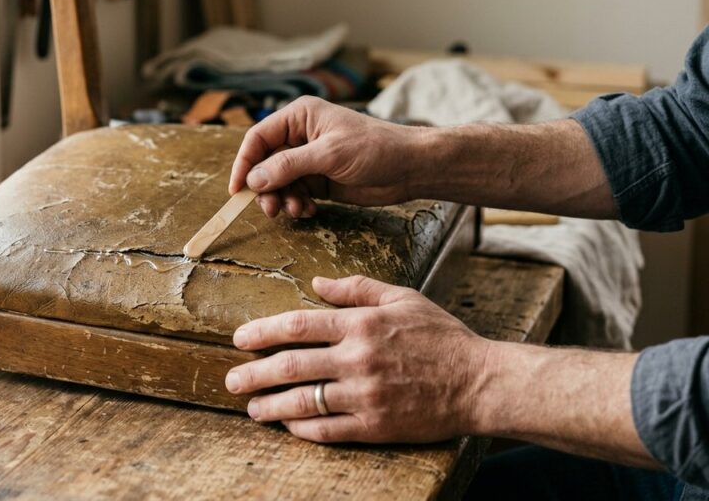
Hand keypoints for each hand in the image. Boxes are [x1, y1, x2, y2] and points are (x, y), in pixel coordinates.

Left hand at [225, 275, 489, 443]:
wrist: (480, 382)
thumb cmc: (442, 337)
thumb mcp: (402, 298)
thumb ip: (356, 288)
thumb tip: (316, 282)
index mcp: (362, 324)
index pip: (299, 326)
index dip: (263, 332)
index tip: (239, 339)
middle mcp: (358, 359)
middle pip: (291, 366)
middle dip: (254, 374)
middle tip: (231, 380)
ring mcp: (365, 395)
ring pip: (304, 402)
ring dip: (270, 406)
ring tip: (252, 407)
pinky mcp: (376, 426)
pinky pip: (328, 431)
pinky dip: (302, 429)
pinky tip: (288, 426)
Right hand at [228, 96, 429, 217]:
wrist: (410, 168)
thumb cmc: (375, 149)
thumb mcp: (328, 155)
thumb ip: (288, 166)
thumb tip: (254, 179)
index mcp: (299, 117)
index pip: (258, 138)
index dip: (244, 163)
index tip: (237, 189)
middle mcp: (300, 137)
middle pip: (265, 164)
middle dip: (266, 188)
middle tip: (272, 210)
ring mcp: (309, 159)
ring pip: (278, 183)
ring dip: (283, 199)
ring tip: (298, 210)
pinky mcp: (319, 180)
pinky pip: (295, 194)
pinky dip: (297, 204)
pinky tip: (310, 210)